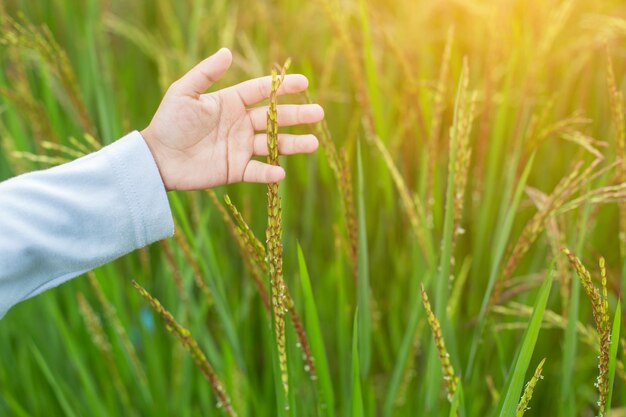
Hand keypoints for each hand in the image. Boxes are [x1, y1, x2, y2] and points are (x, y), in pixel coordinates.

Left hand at [141, 48, 322, 190]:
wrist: (157, 157)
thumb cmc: (169, 122)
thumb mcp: (184, 92)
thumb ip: (206, 73)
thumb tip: (227, 52)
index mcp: (231, 103)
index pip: (262, 92)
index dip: (283, 87)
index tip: (303, 82)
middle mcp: (240, 124)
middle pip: (274, 118)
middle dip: (297, 116)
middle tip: (319, 113)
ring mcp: (240, 147)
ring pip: (273, 145)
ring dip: (293, 144)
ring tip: (313, 143)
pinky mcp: (235, 169)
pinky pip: (257, 171)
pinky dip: (268, 173)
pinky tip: (281, 172)